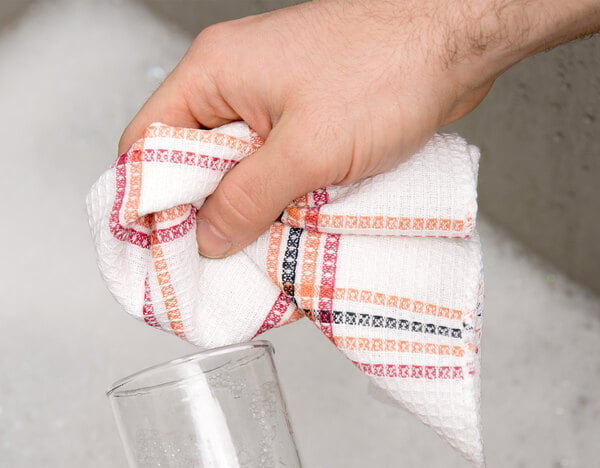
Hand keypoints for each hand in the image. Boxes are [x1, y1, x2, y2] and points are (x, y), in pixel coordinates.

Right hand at [118, 0, 599, 257]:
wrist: (453, 48)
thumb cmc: (386, 73)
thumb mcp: (307, 149)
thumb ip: (249, 198)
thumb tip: (209, 238)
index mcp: (215, 75)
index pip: (148, 143)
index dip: (147, 200)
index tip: (161, 249)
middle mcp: (235, 88)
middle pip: (192, 165)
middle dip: (205, 217)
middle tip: (214, 265)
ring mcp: (271, 107)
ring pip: (237, 176)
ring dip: (248, 216)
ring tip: (256, 257)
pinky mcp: (304, 126)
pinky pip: (274, 175)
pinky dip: (278, 206)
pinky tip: (288, 235)